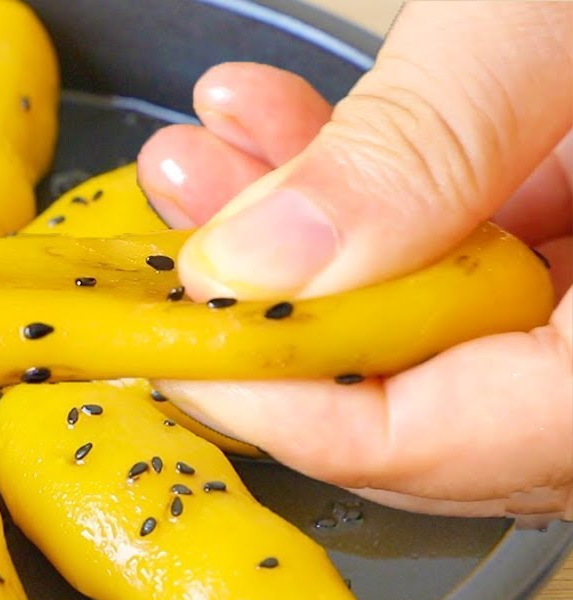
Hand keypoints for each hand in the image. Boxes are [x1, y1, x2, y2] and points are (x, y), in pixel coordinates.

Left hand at [137, 1, 571, 519]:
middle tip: (180, 245)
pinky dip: (367, 193)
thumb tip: (256, 267)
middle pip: (436, 402)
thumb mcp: (561, 17)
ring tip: (201, 155)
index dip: (300, 410)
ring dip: (296, 242)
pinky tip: (280, 120)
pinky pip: (467, 253)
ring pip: (432, 325)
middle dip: (280, 312)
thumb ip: (425, 142)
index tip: (177, 342)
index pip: (468, 445)